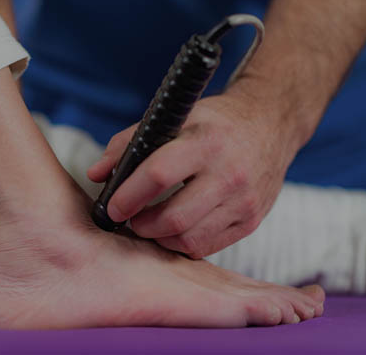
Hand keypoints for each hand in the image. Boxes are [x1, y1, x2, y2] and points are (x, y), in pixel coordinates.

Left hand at [88, 82, 299, 257]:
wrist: (270, 124)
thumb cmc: (214, 122)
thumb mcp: (173, 118)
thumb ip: (128, 144)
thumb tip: (96, 174)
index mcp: (205, 141)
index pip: (158, 175)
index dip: (128, 196)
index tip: (112, 206)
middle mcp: (229, 173)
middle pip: (173, 218)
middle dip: (141, 225)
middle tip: (130, 218)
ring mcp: (244, 201)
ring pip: (189, 239)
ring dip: (159, 237)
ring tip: (149, 224)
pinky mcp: (251, 220)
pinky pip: (207, 246)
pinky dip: (182, 243)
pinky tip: (174, 229)